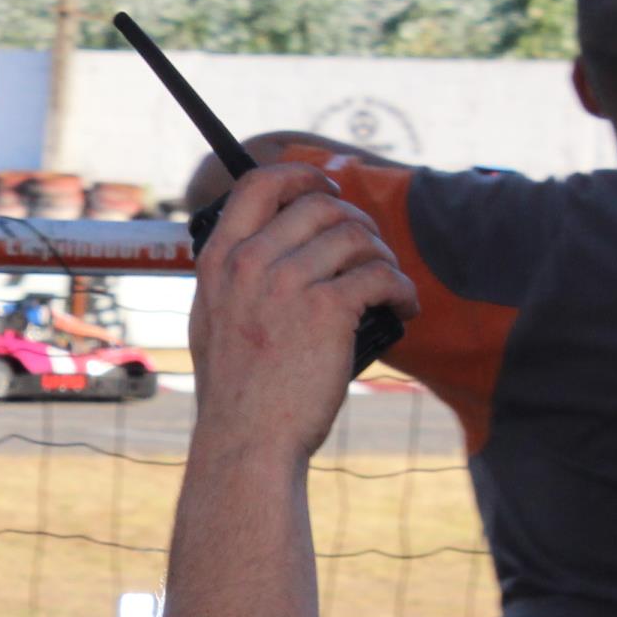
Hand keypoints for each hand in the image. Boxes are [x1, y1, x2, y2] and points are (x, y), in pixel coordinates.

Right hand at [186, 160, 415, 460]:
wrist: (246, 441)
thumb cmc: (236, 392)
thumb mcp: (212, 319)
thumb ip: (234, 277)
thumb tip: (269, 245)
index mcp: (218, 261)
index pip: (258, 183)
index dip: (300, 174)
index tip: (326, 188)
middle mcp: (250, 263)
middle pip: (320, 205)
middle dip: (356, 222)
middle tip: (371, 252)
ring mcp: (287, 284)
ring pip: (356, 237)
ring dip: (383, 256)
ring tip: (389, 285)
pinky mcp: (327, 311)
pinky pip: (381, 275)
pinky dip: (402, 289)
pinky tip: (404, 306)